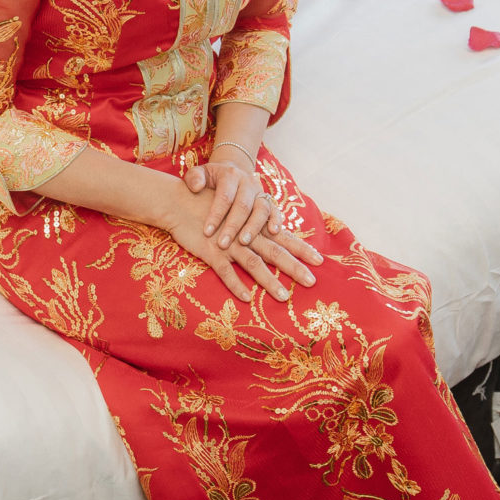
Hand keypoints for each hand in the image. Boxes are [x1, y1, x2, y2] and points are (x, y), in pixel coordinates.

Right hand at [156, 162, 321, 303]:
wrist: (180, 201)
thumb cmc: (207, 207)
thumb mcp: (233, 214)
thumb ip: (250, 223)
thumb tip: (270, 231)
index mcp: (253, 226)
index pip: (283, 237)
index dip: (301, 248)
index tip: (320, 260)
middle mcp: (245, 235)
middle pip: (275, 252)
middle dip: (295, 267)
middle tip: (312, 281)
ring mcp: (228, 244)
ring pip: (254, 264)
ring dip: (269, 281)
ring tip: (284, 297)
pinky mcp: (210, 251)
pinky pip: (225, 271)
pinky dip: (235, 284)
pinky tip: (246, 298)